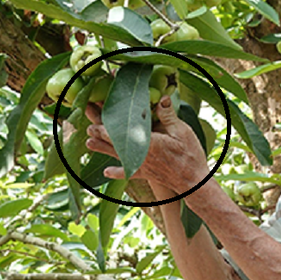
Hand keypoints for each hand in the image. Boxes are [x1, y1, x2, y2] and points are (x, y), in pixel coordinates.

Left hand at [85, 95, 210, 194]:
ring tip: (88, 142)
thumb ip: (168, 115)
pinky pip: (128, 173)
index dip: (107, 119)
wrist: (193, 182)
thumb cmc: (189, 156)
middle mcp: (138, 154)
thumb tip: (160, 97)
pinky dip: (117, 172)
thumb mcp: (182, 131)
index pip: (121, 129)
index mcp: (146, 141)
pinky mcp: (145, 173)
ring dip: (102, 148)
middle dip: (100, 131)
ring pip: (116, 155)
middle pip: (114, 140)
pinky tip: (107, 172)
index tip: (98, 108)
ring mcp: (140, 164)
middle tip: (87, 122)